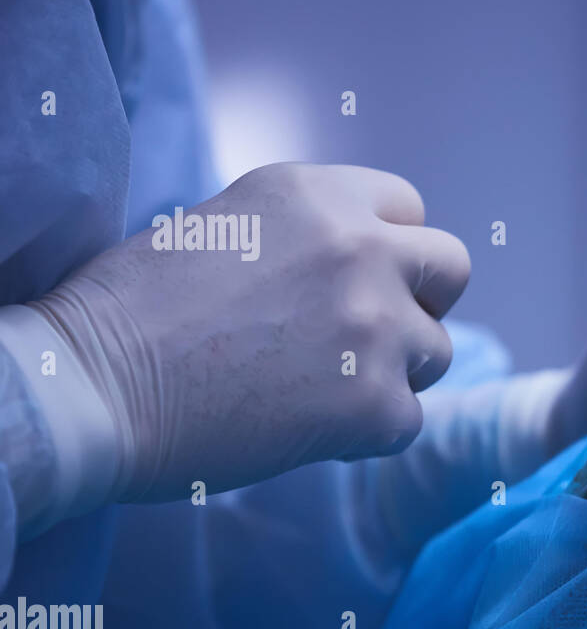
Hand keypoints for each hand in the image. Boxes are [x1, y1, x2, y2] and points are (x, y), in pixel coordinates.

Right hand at [29, 162, 469, 502]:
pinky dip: (366, 434)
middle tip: (370, 334)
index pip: (411, 208)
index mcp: (322, 194)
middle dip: (421, 301)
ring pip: (436, 352)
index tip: (360, 281)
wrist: (94, 386)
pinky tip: (306, 427)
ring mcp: (376, 326)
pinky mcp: (374, 403)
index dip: (390, 249)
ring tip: (317, 385)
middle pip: (451, 269)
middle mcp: (362, 248)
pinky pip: (407, 421)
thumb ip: (311, 234)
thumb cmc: (136, 309)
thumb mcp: (231, 223)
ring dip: (393, 372)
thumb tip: (367, 262)